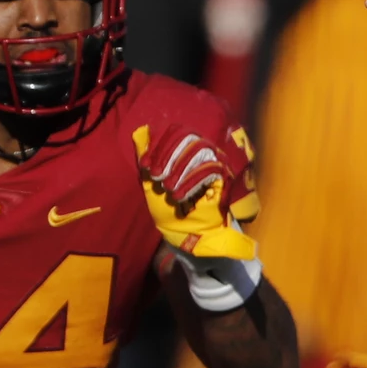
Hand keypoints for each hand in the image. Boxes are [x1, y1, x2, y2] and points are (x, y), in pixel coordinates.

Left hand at [135, 122, 258, 262]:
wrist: (185, 235)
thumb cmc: (169, 210)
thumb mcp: (151, 184)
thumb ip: (147, 160)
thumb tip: (140, 133)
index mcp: (185, 150)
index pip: (176, 132)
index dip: (159, 145)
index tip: (145, 164)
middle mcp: (203, 152)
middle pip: (188, 138)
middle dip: (168, 156)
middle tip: (157, 176)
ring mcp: (216, 162)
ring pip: (199, 151)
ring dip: (179, 168)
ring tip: (168, 188)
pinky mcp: (225, 177)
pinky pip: (210, 169)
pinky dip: (191, 181)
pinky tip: (180, 195)